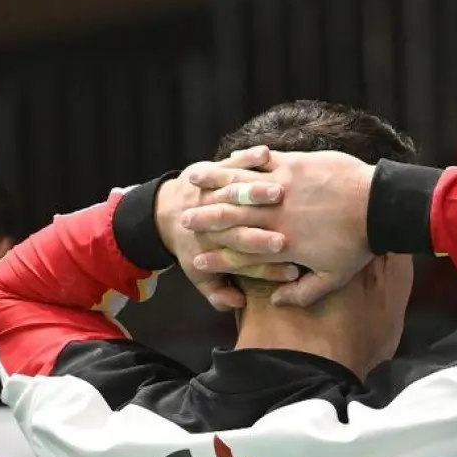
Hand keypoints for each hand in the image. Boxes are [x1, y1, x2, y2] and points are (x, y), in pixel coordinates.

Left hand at [155, 147, 296, 311]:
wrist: (164, 213)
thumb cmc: (189, 247)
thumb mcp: (199, 278)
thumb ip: (217, 294)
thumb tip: (234, 303)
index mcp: (218, 248)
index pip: (247, 261)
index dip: (269, 269)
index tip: (292, 273)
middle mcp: (219, 220)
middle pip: (244, 229)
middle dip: (265, 234)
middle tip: (286, 239)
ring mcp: (217, 193)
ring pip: (238, 193)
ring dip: (256, 193)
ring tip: (277, 192)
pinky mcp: (216, 171)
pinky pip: (233, 164)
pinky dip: (247, 157)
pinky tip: (265, 154)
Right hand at [181, 150, 377, 306]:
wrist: (380, 205)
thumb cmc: (360, 243)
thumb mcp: (334, 277)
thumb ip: (303, 293)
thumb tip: (277, 299)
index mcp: (283, 244)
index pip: (241, 253)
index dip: (218, 257)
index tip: (197, 260)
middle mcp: (277, 215)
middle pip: (232, 218)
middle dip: (205, 220)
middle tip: (182, 220)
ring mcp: (283, 187)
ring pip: (240, 187)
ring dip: (214, 185)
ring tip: (192, 184)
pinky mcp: (293, 164)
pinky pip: (259, 162)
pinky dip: (240, 161)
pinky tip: (227, 158)